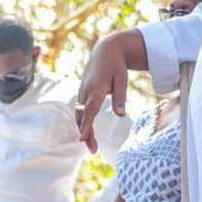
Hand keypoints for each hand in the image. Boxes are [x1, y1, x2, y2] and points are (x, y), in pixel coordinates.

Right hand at [77, 34, 130, 152]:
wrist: (105, 51)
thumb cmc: (116, 65)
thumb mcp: (122, 79)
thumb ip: (120, 98)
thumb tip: (121, 115)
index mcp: (95, 89)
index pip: (89, 111)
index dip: (86, 125)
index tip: (83, 139)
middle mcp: (85, 92)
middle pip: (82, 117)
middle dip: (86, 134)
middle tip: (94, 151)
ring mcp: (82, 93)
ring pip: (80, 115)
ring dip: (84, 131)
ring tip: (92, 147)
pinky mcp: (83, 94)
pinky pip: (80, 111)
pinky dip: (83, 123)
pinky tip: (88, 133)